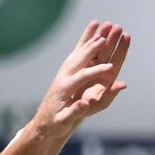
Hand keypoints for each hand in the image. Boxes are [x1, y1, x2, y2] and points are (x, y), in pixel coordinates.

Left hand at [31, 20, 129, 144]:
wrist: (43, 122)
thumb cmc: (55, 124)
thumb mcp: (63, 122)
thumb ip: (74, 113)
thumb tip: (85, 104)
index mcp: (64, 90)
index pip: (81, 77)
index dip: (95, 72)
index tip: (111, 68)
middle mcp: (63, 77)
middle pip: (79, 60)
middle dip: (92, 50)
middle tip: (106, 40)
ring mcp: (64, 72)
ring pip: (78, 53)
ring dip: (90, 42)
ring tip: (103, 32)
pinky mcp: (66, 71)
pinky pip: (77, 53)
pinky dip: (85, 42)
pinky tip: (93, 30)